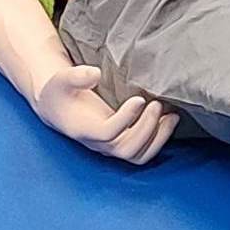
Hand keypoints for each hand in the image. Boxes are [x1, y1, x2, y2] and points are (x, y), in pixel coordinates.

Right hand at [32, 63, 178, 164]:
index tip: (139, 99)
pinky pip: (142, 151)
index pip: (106, 133)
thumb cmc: (60, 91)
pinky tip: (168, 120)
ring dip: (157, 138)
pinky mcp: (121, 141)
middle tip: (157, 104)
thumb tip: (95, 74)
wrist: (58, 106)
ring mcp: (111, 145)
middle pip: (126, 149)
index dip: (125, 119)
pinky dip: (159, 139)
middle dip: (146, 129)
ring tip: (171, 115)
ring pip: (137, 155)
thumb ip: (76, 76)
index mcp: (82, 128)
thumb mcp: (62, 79)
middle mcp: (98, 142)